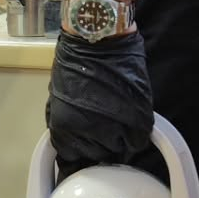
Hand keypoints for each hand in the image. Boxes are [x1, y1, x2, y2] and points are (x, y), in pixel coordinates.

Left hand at [47, 32, 154, 177]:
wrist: (97, 40)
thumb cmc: (75, 63)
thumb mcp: (60, 98)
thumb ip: (65, 123)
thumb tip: (69, 143)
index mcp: (64, 126)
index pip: (71, 158)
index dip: (80, 153)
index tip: (86, 150)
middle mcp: (88, 131)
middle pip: (97, 156)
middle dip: (99, 146)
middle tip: (103, 131)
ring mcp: (115, 126)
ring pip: (119, 150)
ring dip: (119, 141)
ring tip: (117, 123)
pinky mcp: (138, 118)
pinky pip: (138, 140)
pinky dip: (136, 134)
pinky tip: (131, 121)